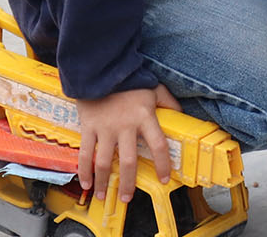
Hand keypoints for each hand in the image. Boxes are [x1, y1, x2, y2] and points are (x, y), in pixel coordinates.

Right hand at [77, 84, 181, 199]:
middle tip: (127, 198)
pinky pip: (86, 153)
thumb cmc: (129, 79)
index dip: (163, 165)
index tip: (165, 179)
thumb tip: (181, 115)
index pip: (158, 146)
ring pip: (104, 162)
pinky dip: (85, 170)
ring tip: (103, 197)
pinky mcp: (89, 127)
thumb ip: (169, 103)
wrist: (101, 68)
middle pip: (129, 161)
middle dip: (128, 183)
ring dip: (104, 182)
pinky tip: (86, 183)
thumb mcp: (155, 88)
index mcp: (144, 117)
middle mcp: (125, 126)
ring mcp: (105, 128)